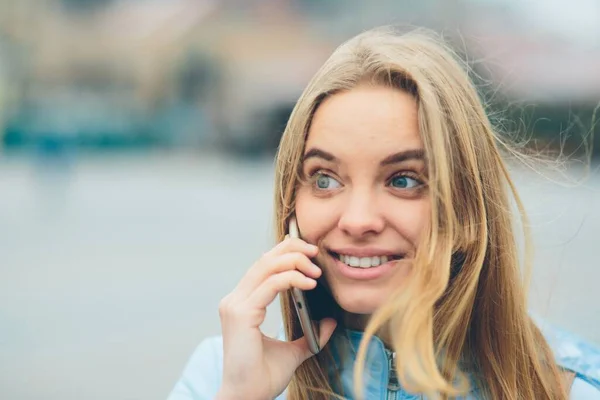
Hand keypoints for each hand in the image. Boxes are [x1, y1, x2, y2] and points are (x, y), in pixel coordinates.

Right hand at [216, 237, 336, 399]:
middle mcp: (235, 300)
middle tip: (316, 253)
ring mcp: (236, 305)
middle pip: (264, 259)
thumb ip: (310, 335)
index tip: (311, 253)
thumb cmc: (263, 377)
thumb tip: (328, 321)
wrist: (248, 398)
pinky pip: (272, 284)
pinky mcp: (242, 314)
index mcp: (242, 304)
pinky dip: (293, 278)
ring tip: (317, 271)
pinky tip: (310, 283)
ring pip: (267, 266)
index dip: (286, 251)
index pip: (263, 265)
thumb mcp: (293, 351)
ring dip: (296, 262)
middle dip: (293, 249)